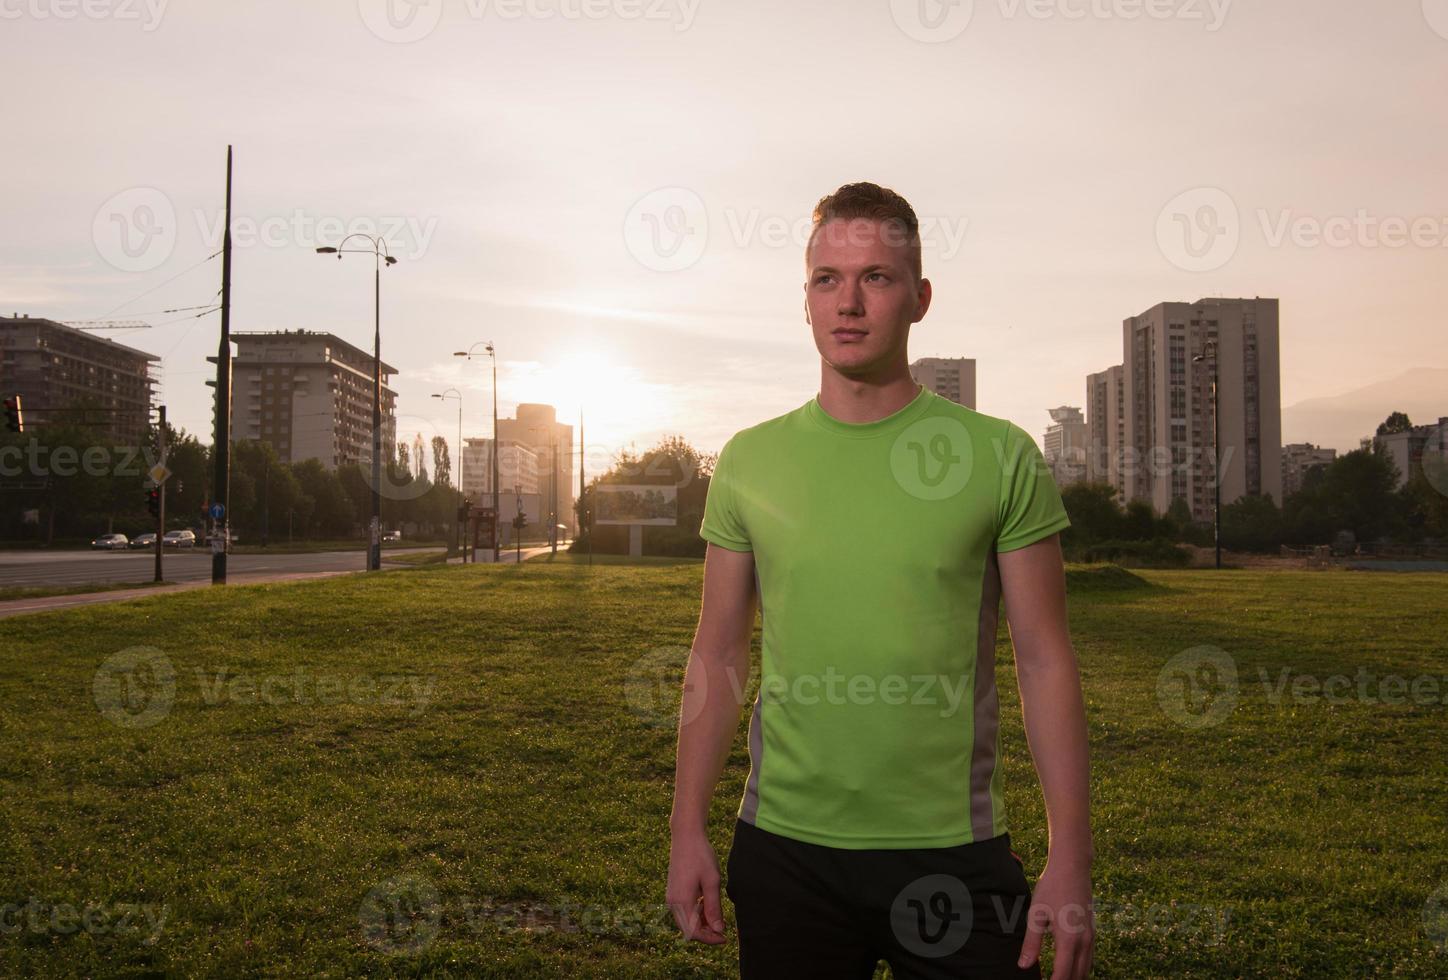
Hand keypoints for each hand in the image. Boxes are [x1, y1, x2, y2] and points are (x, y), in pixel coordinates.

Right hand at [666, 829, 726, 943]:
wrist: (686, 836)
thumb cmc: (701, 856)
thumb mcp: (712, 882)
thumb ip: (714, 908)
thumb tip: (718, 930)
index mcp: (681, 901)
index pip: (693, 932)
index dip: (709, 938)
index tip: (725, 937)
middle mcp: (672, 902)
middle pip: (688, 929)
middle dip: (706, 933)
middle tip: (724, 929)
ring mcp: (671, 897)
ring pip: (686, 920)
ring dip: (701, 923)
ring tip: (718, 916)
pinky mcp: (673, 891)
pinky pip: (684, 910)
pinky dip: (696, 913)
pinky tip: (708, 905)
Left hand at [1019, 858, 1093, 977]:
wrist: (1072, 868)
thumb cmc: (1051, 888)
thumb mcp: (1036, 914)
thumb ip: (1031, 943)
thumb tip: (1023, 966)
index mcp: (1069, 940)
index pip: (1063, 975)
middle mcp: (1084, 942)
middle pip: (1078, 976)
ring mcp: (1092, 937)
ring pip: (1087, 969)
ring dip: (1074, 977)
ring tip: (1057, 978)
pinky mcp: (1093, 932)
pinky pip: (1090, 958)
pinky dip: (1081, 968)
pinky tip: (1068, 968)